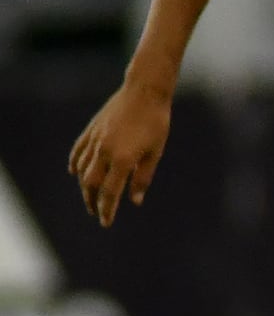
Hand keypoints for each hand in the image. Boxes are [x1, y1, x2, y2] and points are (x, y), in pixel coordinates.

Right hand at [68, 80, 172, 226]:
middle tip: (96, 212)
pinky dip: (75, 165)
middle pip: (91, 184)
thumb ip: (143, 177)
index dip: (107, 209)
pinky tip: (75, 173)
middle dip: (92, 201)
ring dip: (84, 186)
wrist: (145, 92)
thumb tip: (134, 201)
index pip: (110, 192)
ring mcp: (95, 140)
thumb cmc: (156, 123)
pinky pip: (78, 152)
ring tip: (90, 196)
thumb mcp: (155, 152)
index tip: (106, 223)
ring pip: (82, 170)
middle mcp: (104, 151)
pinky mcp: (91, 130)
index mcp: (122, 159)